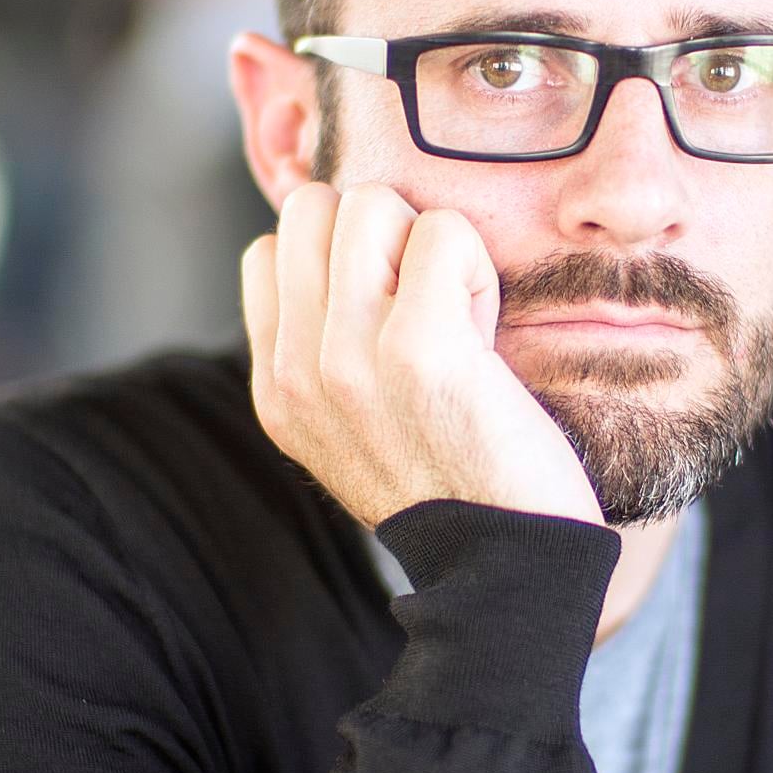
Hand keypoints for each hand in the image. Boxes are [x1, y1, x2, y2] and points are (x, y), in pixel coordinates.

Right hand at [241, 183, 604, 531]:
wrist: (501, 569)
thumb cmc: (455, 486)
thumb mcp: (354, 432)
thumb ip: (328, 356)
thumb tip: (344, 263)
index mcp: (278, 389)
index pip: (271, 250)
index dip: (342, 258)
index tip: (390, 319)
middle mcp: (298, 371)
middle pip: (314, 208)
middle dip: (382, 235)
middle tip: (427, 307)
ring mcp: (350, 358)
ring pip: (371, 203)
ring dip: (428, 244)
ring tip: (455, 318)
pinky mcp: (419, 349)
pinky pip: (442, 232)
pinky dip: (474, 268)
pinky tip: (484, 333)